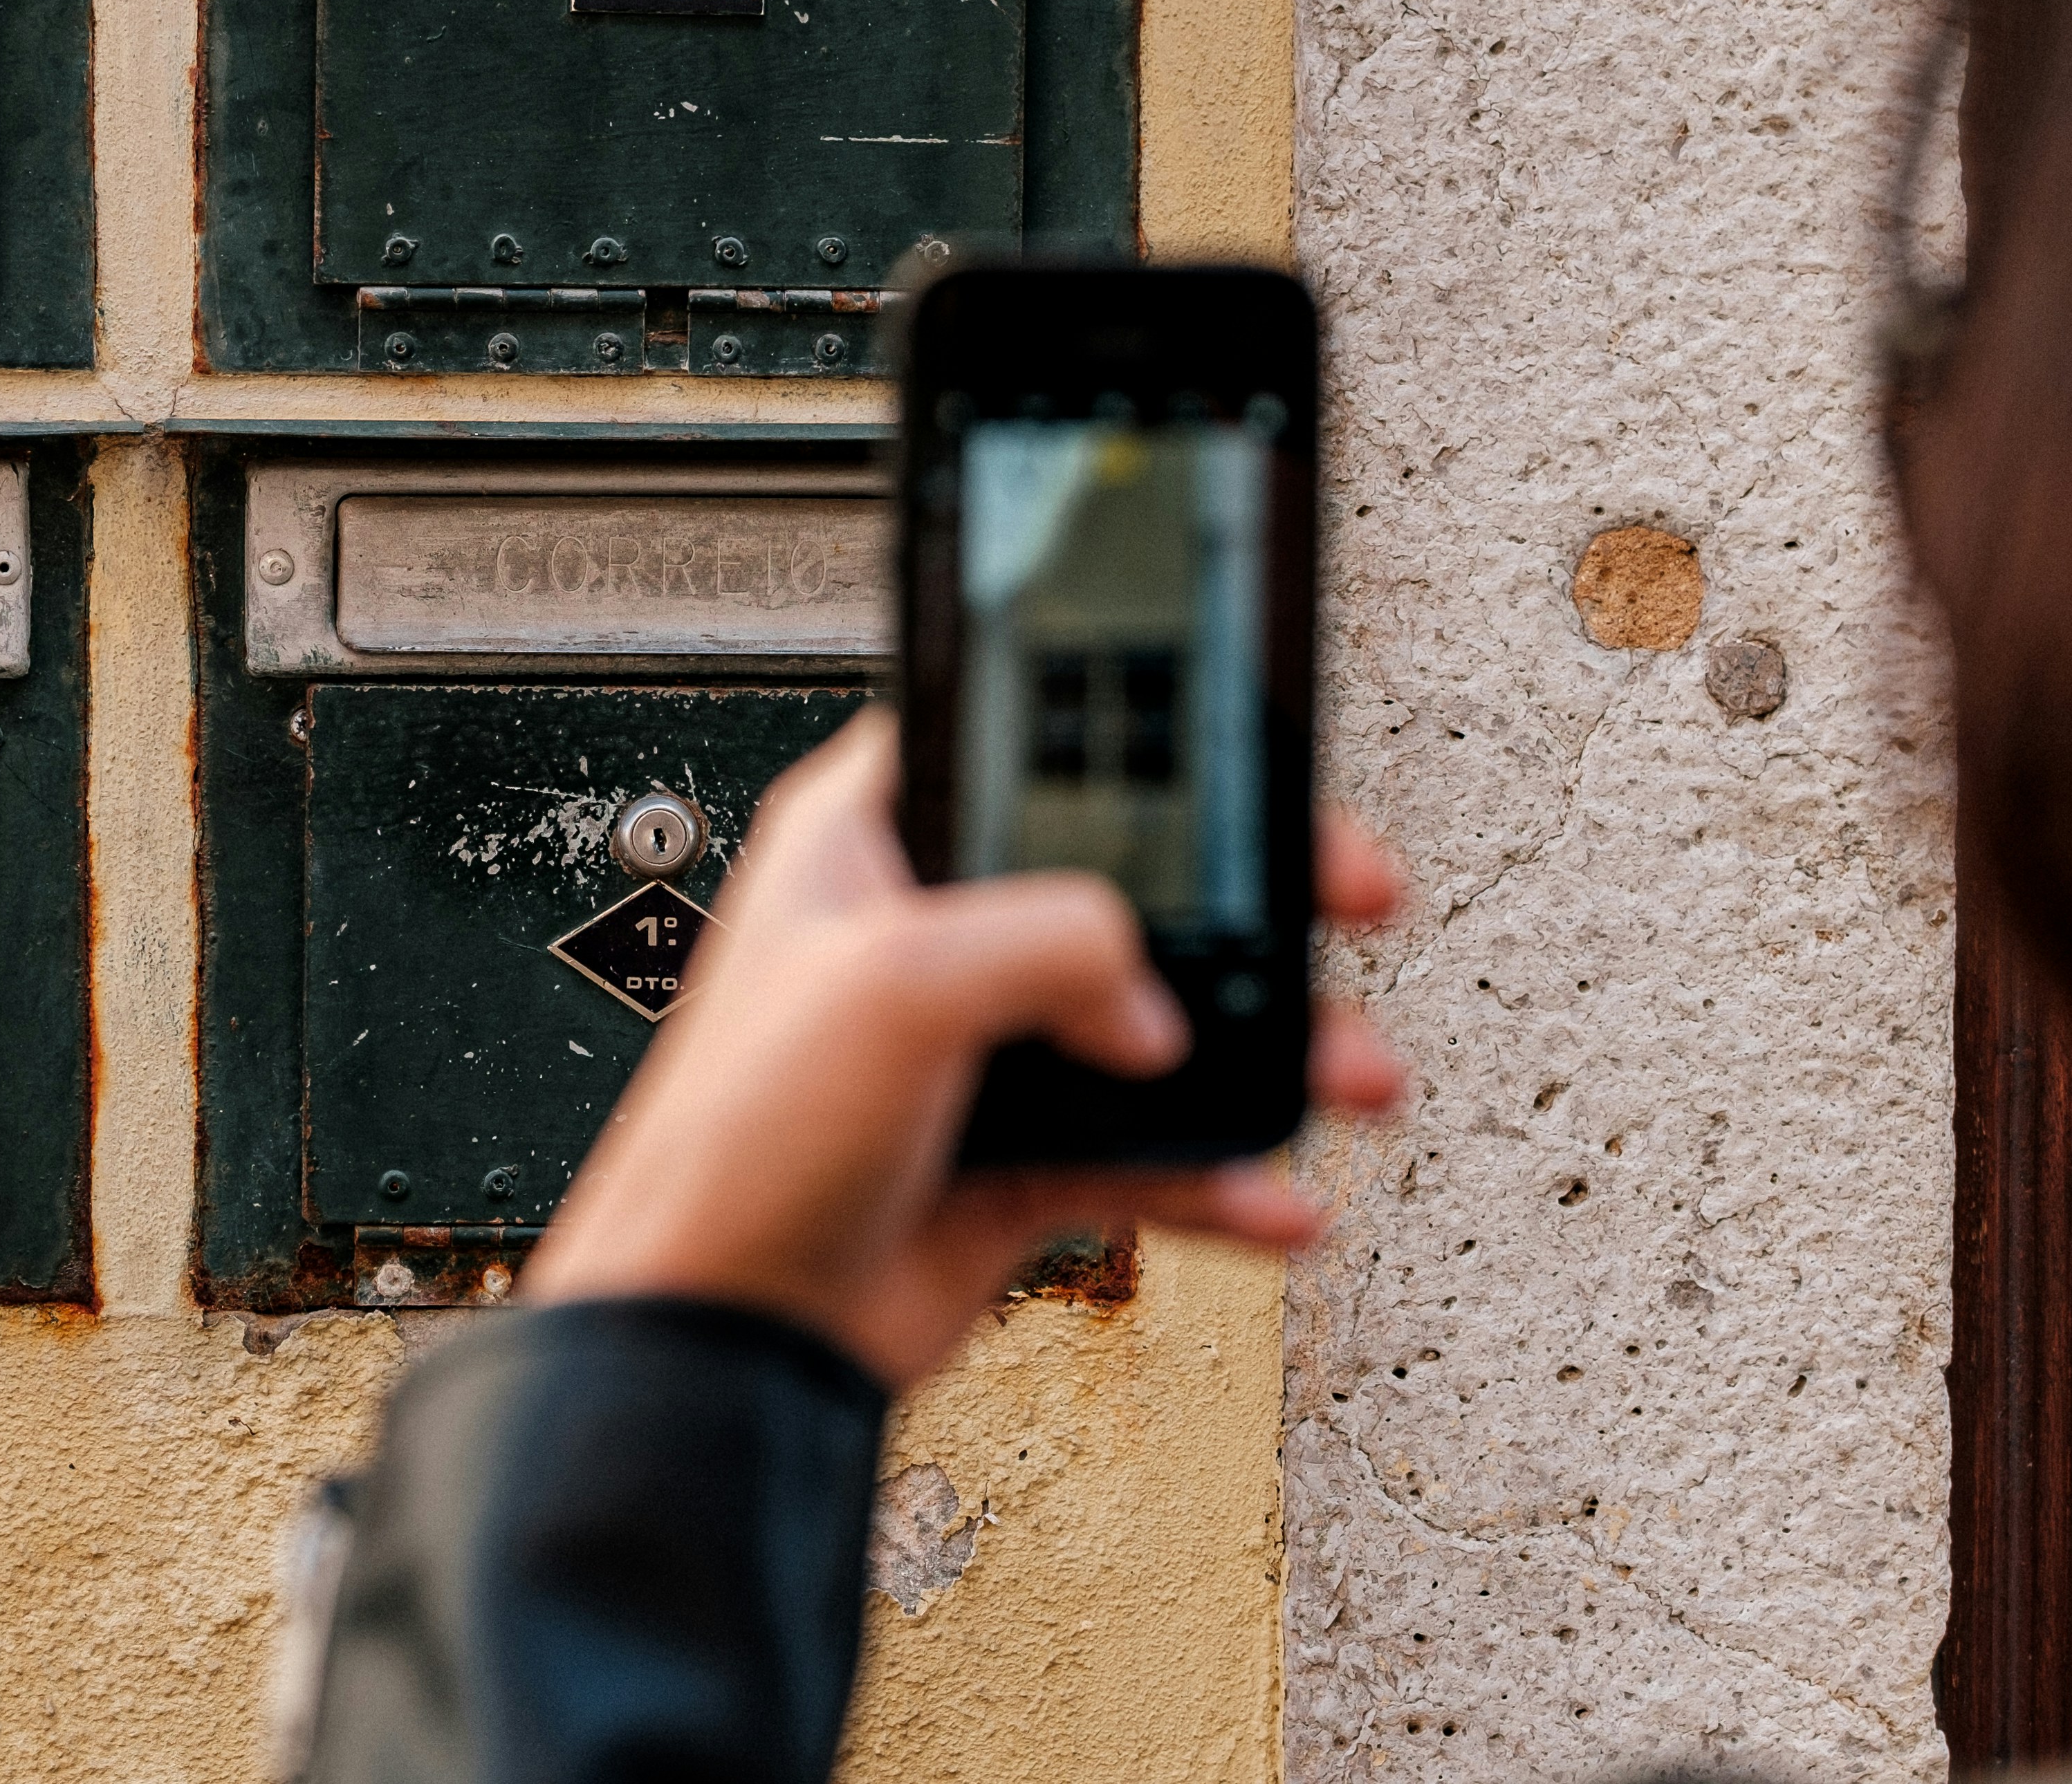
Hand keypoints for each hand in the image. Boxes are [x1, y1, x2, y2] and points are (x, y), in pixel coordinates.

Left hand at [521, 708, 1406, 1391]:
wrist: (723, 1332)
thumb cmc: (737, 1141)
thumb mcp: (893, 978)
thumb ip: (1049, 939)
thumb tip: (1143, 995)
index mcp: (873, 839)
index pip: (1027, 745)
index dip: (1140, 739)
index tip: (1251, 761)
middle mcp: (933, 932)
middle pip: (1133, 882)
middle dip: (1254, 902)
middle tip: (1345, 902)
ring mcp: (983, 1047)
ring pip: (1167, 1021)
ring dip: (1271, 1048)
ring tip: (1348, 1074)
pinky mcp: (1018, 1155)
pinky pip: (1158, 1151)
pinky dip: (1227, 1173)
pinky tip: (1276, 1195)